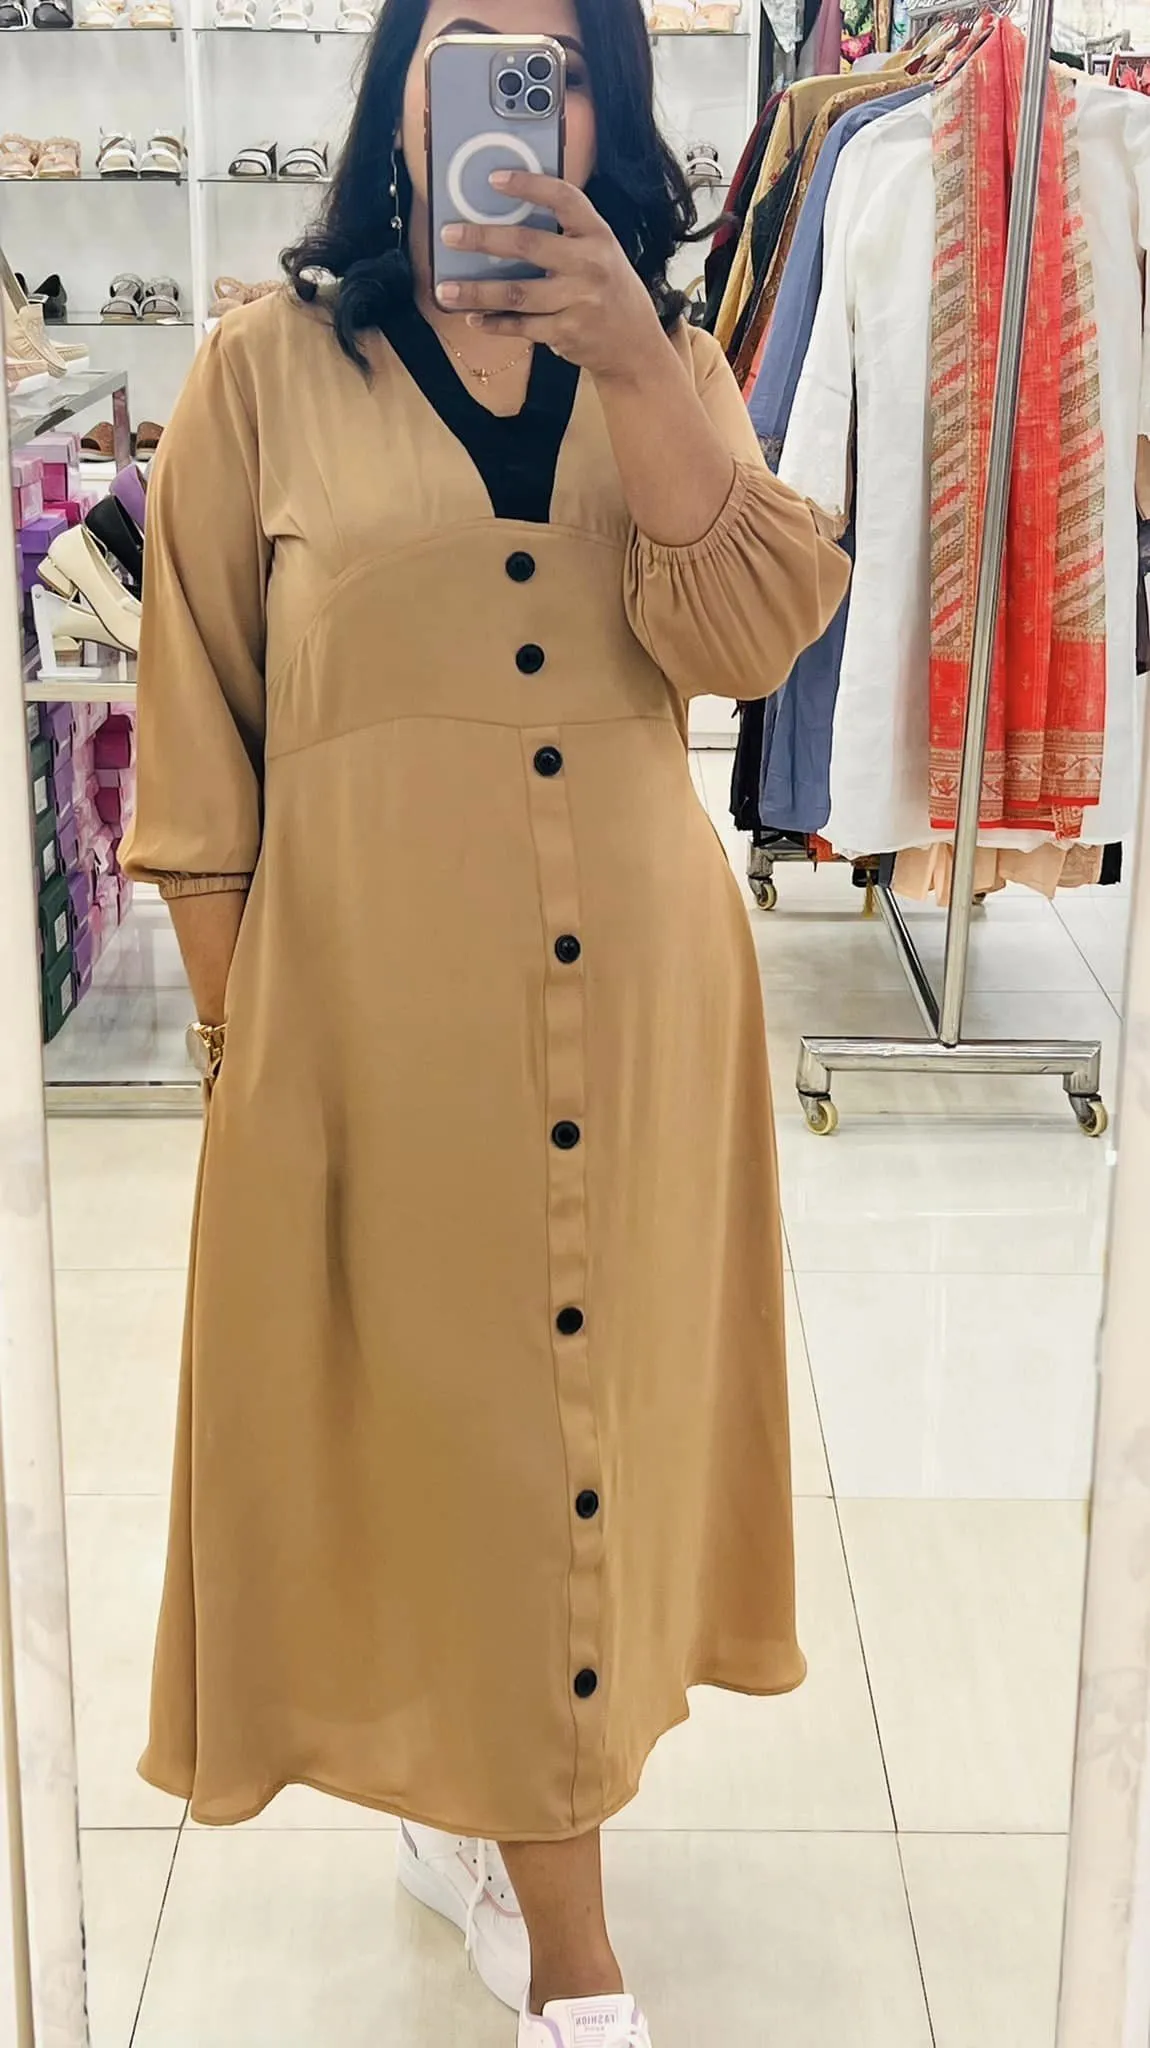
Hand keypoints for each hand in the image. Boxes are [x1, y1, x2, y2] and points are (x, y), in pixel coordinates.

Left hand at [437, 172, 669, 383]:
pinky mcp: (567, 333)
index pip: (563, 199)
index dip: (528, 186)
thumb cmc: (610, 291)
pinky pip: (521, 327)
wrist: (635, 347)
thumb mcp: (601, 253)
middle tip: (449, 235)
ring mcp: (578, 300)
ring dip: (476, 292)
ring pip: (516, 293)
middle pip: (528, 245)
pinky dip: (494, 323)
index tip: (493, 179)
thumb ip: (567, 236)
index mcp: (598, 234)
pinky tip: (473, 317)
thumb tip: (508, 219)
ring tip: (444, 289)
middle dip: (483, 239)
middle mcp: (590, 264)